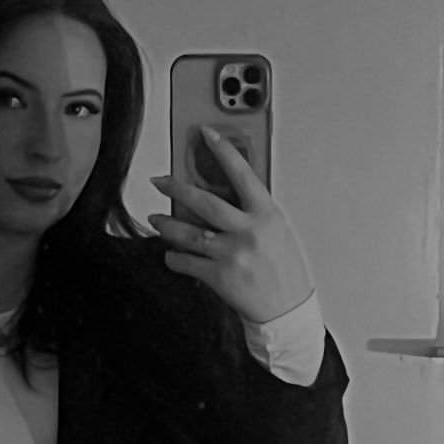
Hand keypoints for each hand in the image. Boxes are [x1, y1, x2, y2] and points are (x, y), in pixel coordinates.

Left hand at [147, 125, 313, 323]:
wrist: (287, 311)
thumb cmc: (285, 270)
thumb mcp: (278, 231)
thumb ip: (254, 212)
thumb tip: (226, 192)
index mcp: (267, 214)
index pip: (242, 173)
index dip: (223, 150)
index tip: (206, 133)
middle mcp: (248, 232)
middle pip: (204, 202)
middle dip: (176, 188)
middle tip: (160, 181)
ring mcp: (232, 255)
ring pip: (188, 233)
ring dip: (167, 225)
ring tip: (156, 219)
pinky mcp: (219, 277)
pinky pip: (186, 262)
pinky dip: (174, 257)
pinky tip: (170, 253)